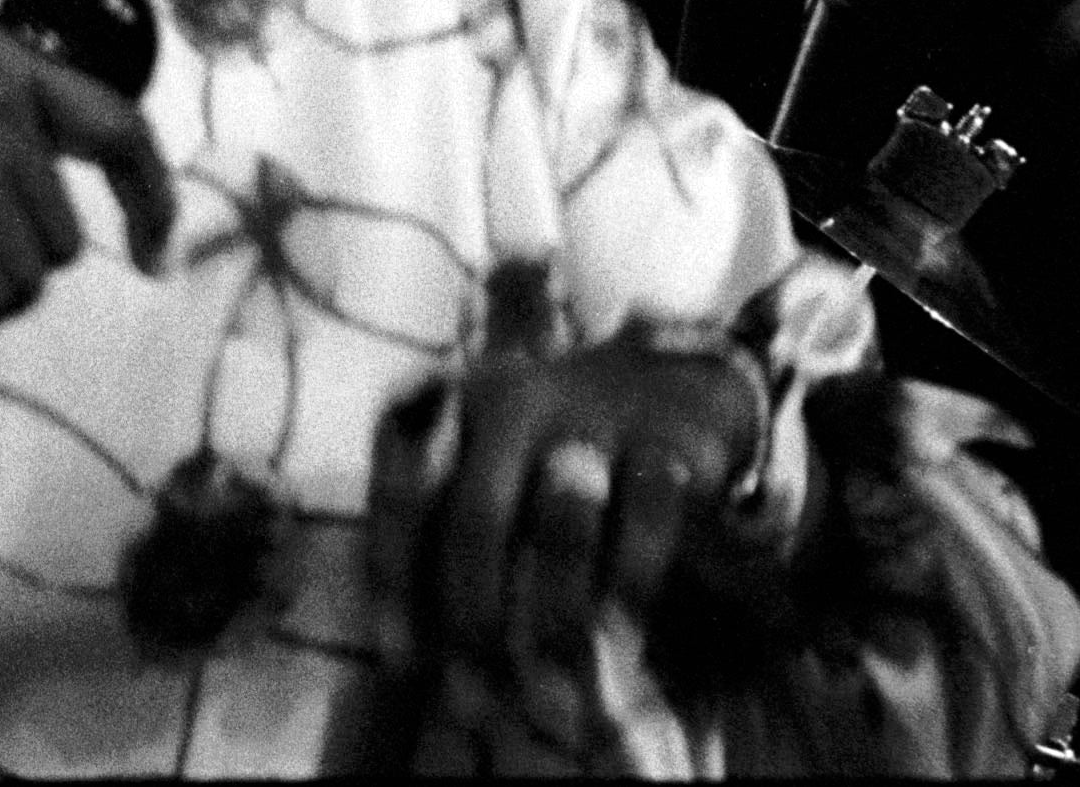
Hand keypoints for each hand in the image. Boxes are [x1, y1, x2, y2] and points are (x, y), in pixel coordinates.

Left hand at [363, 337, 772, 664]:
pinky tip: (615, 657)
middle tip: (475, 698)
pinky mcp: (662, 442)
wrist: (681, 381)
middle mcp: (509, 397)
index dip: (398, 583)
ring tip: (543, 695)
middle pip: (472, 520)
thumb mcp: (488, 464)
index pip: (405, 498)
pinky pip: (634, 537)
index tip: (402, 664)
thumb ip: (441, 529)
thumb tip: (399, 646)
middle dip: (471, 618)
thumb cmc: (562, 441)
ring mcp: (588, 414)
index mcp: (452, 402)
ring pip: (550, 532)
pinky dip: (621, 602)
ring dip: (545, 620)